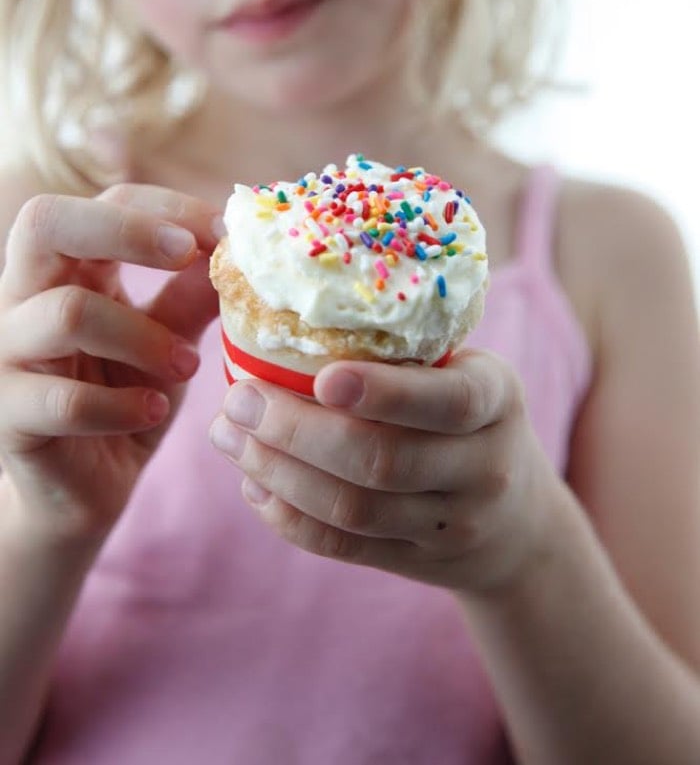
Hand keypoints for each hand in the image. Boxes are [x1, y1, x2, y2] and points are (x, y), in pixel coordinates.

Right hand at [0, 185, 221, 544]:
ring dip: (143, 336)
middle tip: (188, 255)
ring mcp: (6, 352)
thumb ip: (191, 293)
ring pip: (65, 312)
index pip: (105, 202)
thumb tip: (235, 247)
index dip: (166, 207)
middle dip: (126, 230)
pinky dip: (120, 405)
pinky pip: (61, 399)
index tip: (226, 231)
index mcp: (67, 266)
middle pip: (44, 222)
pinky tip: (153, 411)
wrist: (88, 486)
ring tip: (188, 366)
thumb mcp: (168, 337)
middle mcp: (23, 296)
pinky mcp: (7, 413)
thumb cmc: (126, 396)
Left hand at [209, 350, 556, 595]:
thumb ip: (409, 353)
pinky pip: (342, 546)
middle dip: (296, 430)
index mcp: (498, 400)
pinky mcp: (417, 563)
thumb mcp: (471, 375)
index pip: (448, 401)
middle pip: (382, 461)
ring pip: (352, 508)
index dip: (384, 393)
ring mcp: (451, 524)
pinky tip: (253, 484)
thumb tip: (294, 303)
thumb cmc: (474, 421)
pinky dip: (287, 516)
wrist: (521, 526)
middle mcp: (484, 467)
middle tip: (238, 399)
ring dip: (277, 472)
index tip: (322, 377)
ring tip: (229, 437)